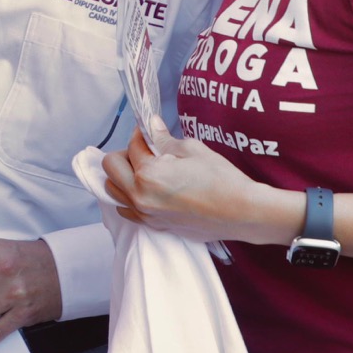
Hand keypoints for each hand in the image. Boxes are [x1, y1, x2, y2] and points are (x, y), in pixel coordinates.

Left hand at [101, 126, 286, 243]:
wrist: (241, 213)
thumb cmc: (221, 180)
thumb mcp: (192, 150)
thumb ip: (164, 140)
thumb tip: (151, 125)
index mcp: (148, 174)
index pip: (132, 145)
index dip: (142, 133)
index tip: (150, 130)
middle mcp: (140, 197)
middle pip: (111, 168)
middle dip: (125, 153)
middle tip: (145, 150)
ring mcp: (146, 214)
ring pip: (113, 190)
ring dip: (123, 176)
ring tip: (146, 169)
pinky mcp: (154, 226)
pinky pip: (126, 209)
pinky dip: (129, 196)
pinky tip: (148, 189)